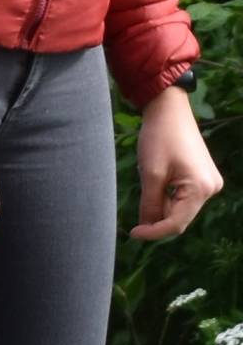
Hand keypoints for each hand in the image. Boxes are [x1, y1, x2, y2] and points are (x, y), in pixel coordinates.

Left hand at [132, 86, 222, 241]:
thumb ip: (150, 205)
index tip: (133, 233)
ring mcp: (209, 183)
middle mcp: (211, 188)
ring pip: (182, 209)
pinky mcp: (204, 177)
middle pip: (181, 218)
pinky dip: (169, 198)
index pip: (176, 223)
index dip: (153, 232)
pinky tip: (157, 184)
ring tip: (148, 187)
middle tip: (135, 219)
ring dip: (163, 207)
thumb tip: (146, 227)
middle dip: (158, 220)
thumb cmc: (159, 138)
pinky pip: (185, 198)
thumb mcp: (151, 174)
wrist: (169, 110)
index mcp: (201, 188)